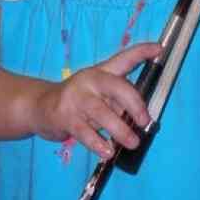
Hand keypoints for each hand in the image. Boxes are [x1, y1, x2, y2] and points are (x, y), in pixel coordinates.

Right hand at [33, 41, 160, 158]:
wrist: (41, 106)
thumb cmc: (79, 100)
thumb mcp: (98, 92)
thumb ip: (117, 99)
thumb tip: (139, 116)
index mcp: (101, 71)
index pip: (124, 58)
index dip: (142, 52)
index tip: (158, 48)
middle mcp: (90, 80)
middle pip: (116, 86)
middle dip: (134, 103)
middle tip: (145, 121)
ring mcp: (76, 97)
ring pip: (102, 113)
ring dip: (120, 130)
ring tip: (132, 142)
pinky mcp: (65, 116)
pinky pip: (85, 132)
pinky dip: (98, 143)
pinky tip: (108, 151)